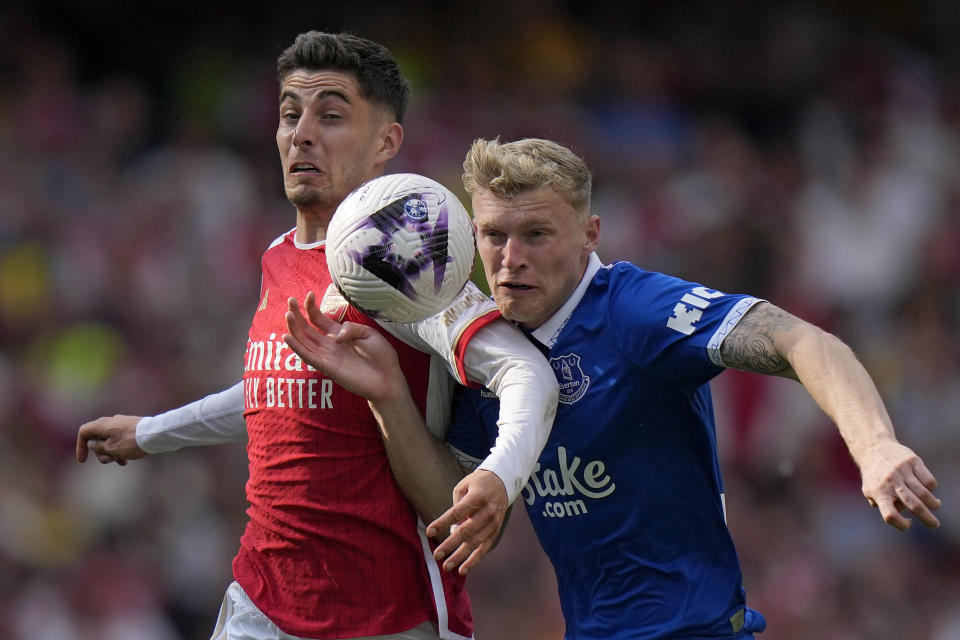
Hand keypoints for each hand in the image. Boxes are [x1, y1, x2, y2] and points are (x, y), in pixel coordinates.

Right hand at [76, 415, 147, 464]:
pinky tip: (126, 459)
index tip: (83, 461)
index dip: (80, 446)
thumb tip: (91, 443)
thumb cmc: (131, 442)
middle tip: (110, 460)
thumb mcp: (110, 448)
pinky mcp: (131, 427)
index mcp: (102, 425)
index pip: (84, 432)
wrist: (156, 434)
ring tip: (121, 462)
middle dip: (100, 453)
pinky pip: (119, 439)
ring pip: (109, 440)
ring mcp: (121, 424)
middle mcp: (110, 422)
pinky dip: (119, 449)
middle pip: (97, 438)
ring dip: (111, 453)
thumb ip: (97, 447)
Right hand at [283, 293, 405, 401]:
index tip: (309, 294)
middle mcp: (329, 344)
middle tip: (290, 300)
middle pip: (307, 328)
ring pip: (304, 341)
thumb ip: (351, 328)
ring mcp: (327, 356)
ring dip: (294, 328)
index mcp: (339, 334)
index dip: (311, 307)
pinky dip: (297, 347)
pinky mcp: (328, 368)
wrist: (389, 379)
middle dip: (297, 314)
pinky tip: (288, 337)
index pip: (318, 319)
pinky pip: (308, 357)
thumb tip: (336, 334)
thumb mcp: (369, 334)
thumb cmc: (381, 357)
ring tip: (288, 314)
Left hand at [427, 470, 507, 574]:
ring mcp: (493, 522)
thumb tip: (452, 529)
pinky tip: (463, 569)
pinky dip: (474, 560)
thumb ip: (456, 505)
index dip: (442, 523)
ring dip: (460, 556)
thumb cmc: (478, 484)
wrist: (502, 481)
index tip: (430, 531)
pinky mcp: (496, 530)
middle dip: (450, 544)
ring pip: (475, 542)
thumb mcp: (464, 485)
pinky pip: (485, 548)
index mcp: (477, 497)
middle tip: (436, 554)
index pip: (456, 513)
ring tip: (446, 566)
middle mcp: (487, 511)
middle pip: (465, 531)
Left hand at [859, 440, 939, 529]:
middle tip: (935, 525)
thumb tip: (902, 514)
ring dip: (933, 504)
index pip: (890, 515)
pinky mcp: (913, 461)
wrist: (873, 448)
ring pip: (924, 493)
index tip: (909, 523)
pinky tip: (928, 489)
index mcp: (879, 492)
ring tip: (934, 506)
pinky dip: (931, 488)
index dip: (901, 524)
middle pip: (914, 505)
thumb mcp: (870, 491)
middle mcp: (891, 482)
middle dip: (928, 519)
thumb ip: (883, 505)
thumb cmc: (875, 476)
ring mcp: (902, 471)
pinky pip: (929, 480)